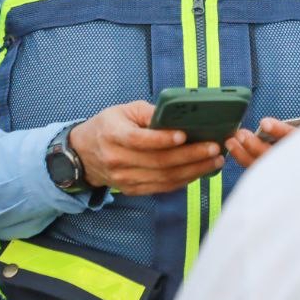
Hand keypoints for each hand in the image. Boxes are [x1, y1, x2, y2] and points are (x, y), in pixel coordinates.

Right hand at [69, 101, 224, 195]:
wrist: (84, 154)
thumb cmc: (109, 126)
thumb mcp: (124, 110)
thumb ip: (149, 113)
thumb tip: (179, 114)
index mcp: (112, 135)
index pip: (138, 139)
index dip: (162, 139)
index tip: (184, 135)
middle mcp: (116, 159)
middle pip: (157, 161)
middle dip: (189, 155)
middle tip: (213, 147)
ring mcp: (124, 178)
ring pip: (163, 178)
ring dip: (193, 170)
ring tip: (215, 160)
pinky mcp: (132, 189)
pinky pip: (162, 187)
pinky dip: (184, 180)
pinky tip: (200, 171)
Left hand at [226, 66, 299, 168]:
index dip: (283, 133)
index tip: (266, 123)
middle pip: (282, 163)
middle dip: (258, 150)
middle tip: (239, 135)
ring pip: (274, 171)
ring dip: (251, 158)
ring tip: (232, 142)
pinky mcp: (297, 168)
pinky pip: (272, 171)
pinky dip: (254, 162)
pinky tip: (238, 151)